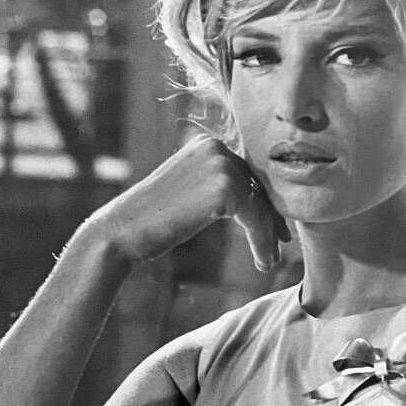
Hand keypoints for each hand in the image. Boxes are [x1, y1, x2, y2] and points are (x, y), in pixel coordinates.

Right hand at [88, 134, 290, 270]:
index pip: (248, 174)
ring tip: (269, 261)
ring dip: (268, 236)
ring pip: (262, 205)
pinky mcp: (224, 189)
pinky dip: (263, 243)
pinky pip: (257, 219)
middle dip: (271, 218)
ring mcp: (220, 165)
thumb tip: (254, 198)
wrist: (123, 231)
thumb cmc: (154, 220)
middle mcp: (216, 147)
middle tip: (281, 244)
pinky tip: (263, 262)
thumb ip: (217, 187)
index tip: (276, 228)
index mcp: (207, 143)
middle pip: (259, 187)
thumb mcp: (190, 192)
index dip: (265, 202)